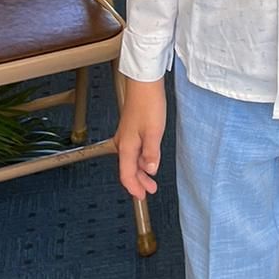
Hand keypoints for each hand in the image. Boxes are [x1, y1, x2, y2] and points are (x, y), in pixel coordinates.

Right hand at [115, 76, 166, 199]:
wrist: (145, 82)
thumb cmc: (148, 103)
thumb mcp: (154, 131)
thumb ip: (151, 153)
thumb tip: (150, 170)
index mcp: (126, 145)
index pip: (126, 174)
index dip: (134, 187)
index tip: (142, 196)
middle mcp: (123, 142)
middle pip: (128, 168)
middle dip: (138, 181)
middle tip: (149, 191)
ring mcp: (126, 135)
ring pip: (131, 159)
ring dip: (140, 171)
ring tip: (151, 179)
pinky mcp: (132, 128)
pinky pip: (134, 150)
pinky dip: (141, 159)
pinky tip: (149, 159)